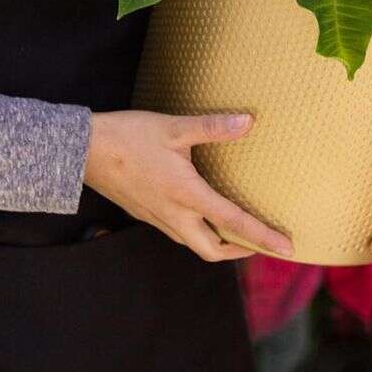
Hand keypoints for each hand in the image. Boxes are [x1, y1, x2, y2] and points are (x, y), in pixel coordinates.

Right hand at [83, 109, 292, 262]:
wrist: (83, 150)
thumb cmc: (128, 136)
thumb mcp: (172, 127)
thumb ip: (212, 127)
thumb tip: (247, 122)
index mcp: (186, 195)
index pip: (234, 223)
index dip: (264, 237)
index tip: (288, 248)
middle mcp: (174, 214)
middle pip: (212, 250)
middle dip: (239, 250)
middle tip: (260, 241)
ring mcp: (157, 218)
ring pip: (193, 243)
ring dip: (217, 241)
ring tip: (234, 228)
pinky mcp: (144, 213)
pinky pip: (176, 231)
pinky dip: (196, 230)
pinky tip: (196, 211)